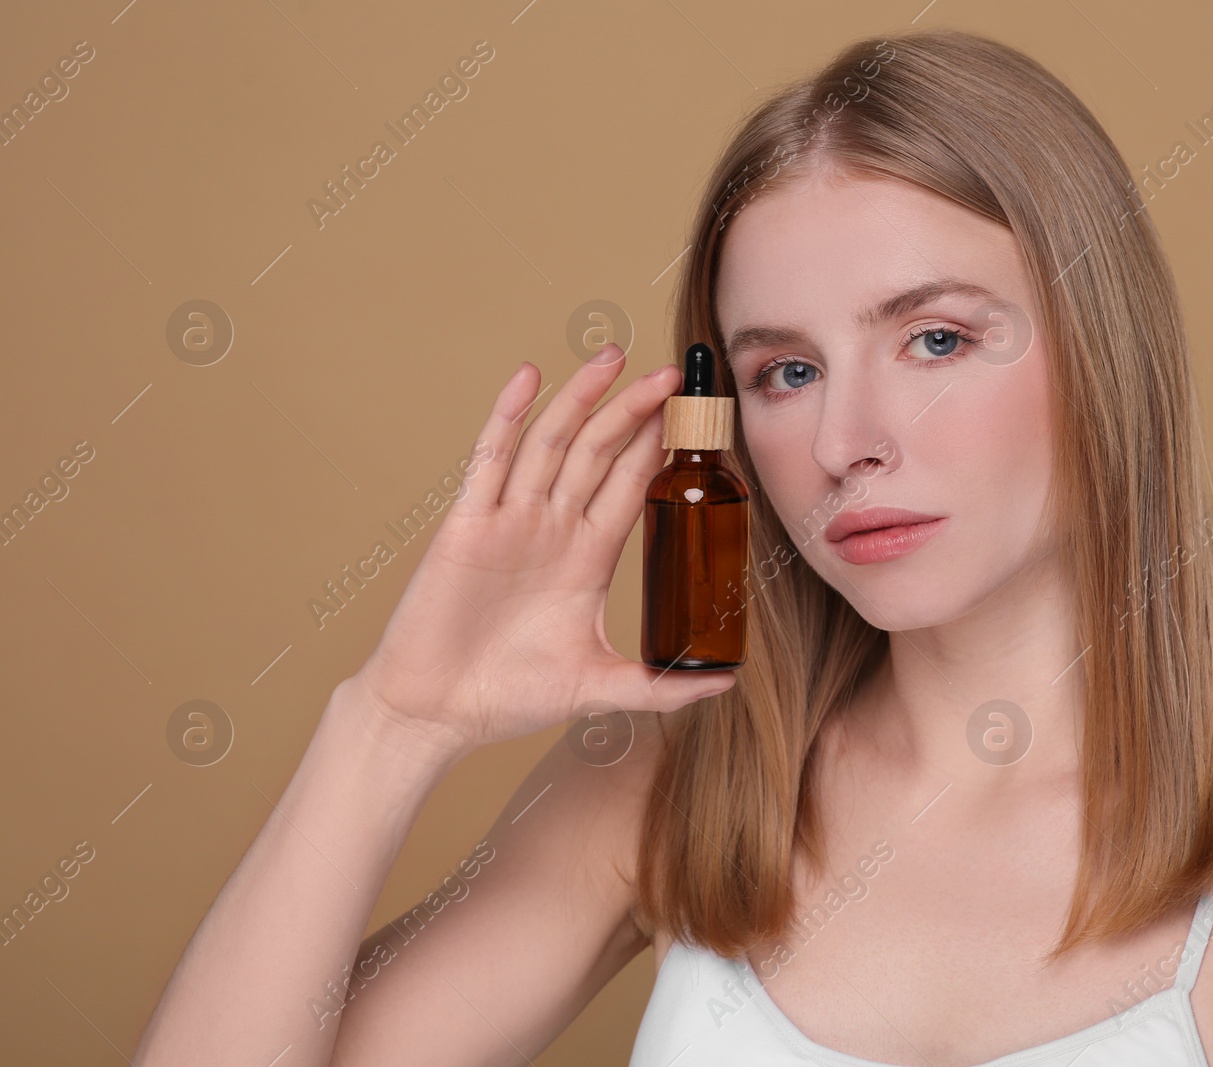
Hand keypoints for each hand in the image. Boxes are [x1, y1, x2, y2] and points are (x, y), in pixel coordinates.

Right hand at [348, 343, 736, 757]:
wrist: (435, 713)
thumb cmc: (508, 698)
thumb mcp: (600, 687)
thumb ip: (662, 685)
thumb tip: (725, 682)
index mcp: (586, 558)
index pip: (630, 486)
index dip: (656, 448)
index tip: (688, 413)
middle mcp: (551, 529)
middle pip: (599, 452)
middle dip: (632, 411)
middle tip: (667, 372)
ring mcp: (509, 522)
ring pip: (551, 443)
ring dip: (580, 398)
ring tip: (612, 357)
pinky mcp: (468, 525)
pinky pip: (490, 459)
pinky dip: (508, 415)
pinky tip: (530, 377)